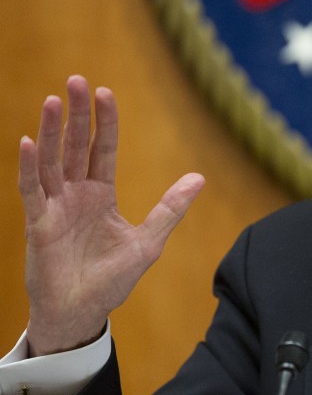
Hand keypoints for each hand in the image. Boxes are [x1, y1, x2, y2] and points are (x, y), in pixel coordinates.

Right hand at [18, 76, 204, 355]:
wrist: (83, 313)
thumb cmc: (112, 280)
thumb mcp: (148, 242)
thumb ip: (170, 209)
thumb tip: (200, 178)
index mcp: (101, 195)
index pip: (103, 150)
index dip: (105, 122)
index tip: (106, 93)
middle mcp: (76, 195)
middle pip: (76, 146)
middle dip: (77, 115)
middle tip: (77, 80)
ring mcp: (55, 208)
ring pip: (52, 161)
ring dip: (52, 131)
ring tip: (54, 100)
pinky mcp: (39, 225)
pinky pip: (32, 192)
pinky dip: (29, 167)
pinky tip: (27, 142)